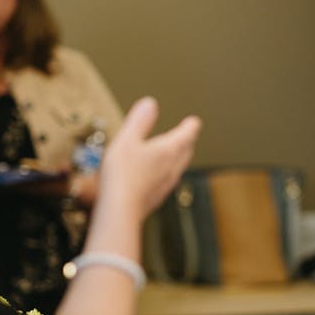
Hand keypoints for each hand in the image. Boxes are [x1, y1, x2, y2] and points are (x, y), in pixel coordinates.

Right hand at [96, 97, 200, 217]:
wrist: (120, 210)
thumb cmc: (123, 174)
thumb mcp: (127, 139)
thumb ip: (139, 121)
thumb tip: (150, 103)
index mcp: (168, 151)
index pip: (186, 135)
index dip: (190, 126)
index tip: (194, 122)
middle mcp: (172, 168)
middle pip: (185, 152)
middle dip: (187, 142)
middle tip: (188, 136)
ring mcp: (166, 185)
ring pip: (178, 168)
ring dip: (179, 158)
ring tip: (177, 154)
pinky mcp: (156, 197)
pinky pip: (167, 181)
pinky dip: (167, 173)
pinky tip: (158, 177)